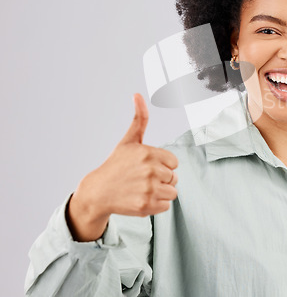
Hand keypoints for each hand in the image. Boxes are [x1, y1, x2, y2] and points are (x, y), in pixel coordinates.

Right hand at [67, 93, 178, 240]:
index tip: (148, 167)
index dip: (163, 165)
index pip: (174, 163)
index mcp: (148, 153)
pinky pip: (166, 205)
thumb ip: (139, 118)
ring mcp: (147, 189)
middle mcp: (150, 170)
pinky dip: (157, 205)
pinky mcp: (145, 206)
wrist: (97, 191)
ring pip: (172, 192)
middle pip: (174, 178)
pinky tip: (142, 199)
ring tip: (143, 189)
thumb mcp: (129, 141)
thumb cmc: (116, 164)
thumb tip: (137, 94)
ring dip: (161, 193)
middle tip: (143, 179)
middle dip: (162, 179)